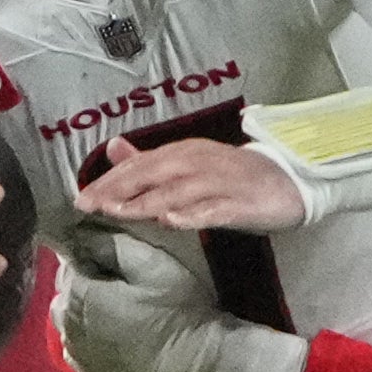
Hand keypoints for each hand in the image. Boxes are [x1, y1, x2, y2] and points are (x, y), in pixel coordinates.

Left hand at [52, 243, 305, 371]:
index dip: (92, 256)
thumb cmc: (176, 310)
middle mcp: (66, 322)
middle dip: (86, 283)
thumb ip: (112, 243)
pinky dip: (88, 338)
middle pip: (66, 292)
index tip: (116, 259)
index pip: (70, 261)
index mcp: (78, 292)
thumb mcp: (152, 264)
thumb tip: (83, 230)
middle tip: (121, 285)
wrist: (192, 370)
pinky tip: (114, 337)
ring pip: (69, 320)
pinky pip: (78, 347)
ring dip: (84, 311)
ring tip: (118, 311)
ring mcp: (76, 352)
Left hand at [74, 134, 305, 232]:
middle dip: (120, 189)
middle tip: (90, 206)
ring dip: (148, 201)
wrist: (290, 181)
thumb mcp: (189, 165)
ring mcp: (222, 182)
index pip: (141, 165)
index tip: (81, 200)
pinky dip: (193, 214)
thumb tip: (113, 149)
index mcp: (184, 153)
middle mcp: (199, 162)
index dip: (110, 181)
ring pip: (179, 191)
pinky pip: (214, 209)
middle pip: (155, 174)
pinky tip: (173, 221)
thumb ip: (150, 161)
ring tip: (119, 212)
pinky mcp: (242, 203)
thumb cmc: (233, 177)